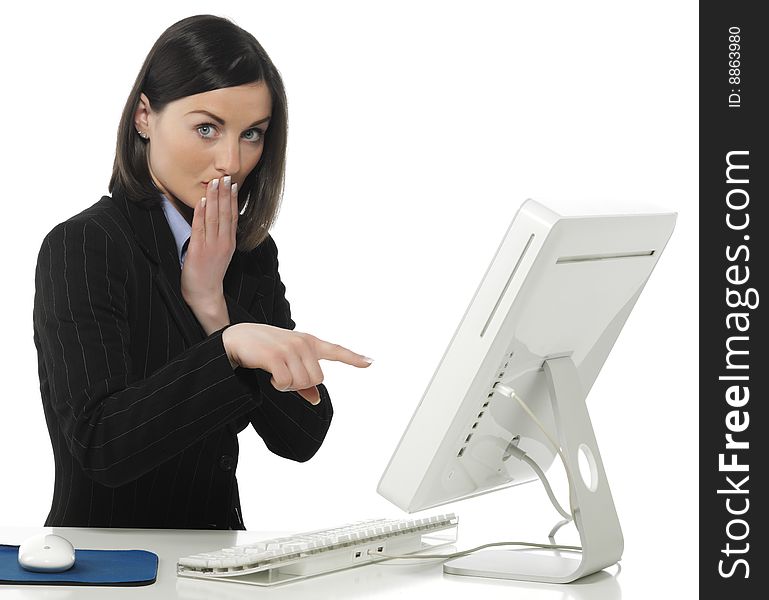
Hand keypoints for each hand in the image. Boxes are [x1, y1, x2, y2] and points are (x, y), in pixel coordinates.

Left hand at [181, 176, 237, 309]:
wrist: (205, 295)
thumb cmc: (210, 275)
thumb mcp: (220, 255)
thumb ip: (220, 238)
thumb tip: (216, 222)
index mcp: (229, 243)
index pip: (233, 216)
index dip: (233, 199)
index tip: (233, 184)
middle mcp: (223, 243)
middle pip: (225, 214)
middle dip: (225, 194)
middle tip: (225, 177)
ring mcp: (212, 246)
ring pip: (214, 217)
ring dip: (214, 199)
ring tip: (214, 183)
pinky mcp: (199, 250)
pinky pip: (200, 228)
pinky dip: (200, 213)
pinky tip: (201, 201)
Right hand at [222, 323, 373, 404]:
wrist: (237, 338)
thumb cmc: (265, 350)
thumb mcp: (287, 360)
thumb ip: (304, 380)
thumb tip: (315, 399)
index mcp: (309, 343)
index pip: (336, 350)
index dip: (354, 358)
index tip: (370, 362)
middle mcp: (303, 343)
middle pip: (317, 379)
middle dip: (300, 384)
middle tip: (284, 375)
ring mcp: (290, 348)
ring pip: (302, 383)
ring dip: (287, 386)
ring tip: (276, 372)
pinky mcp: (275, 356)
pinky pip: (286, 382)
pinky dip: (279, 385)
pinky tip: (270, 373)